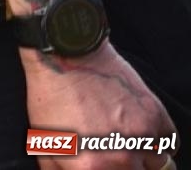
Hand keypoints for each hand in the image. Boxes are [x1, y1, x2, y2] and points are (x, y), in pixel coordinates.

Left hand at [23, 44, 176, 168]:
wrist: (66, 55)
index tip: (105, 165)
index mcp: (90, 168)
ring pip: (158, 164)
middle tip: (114, 152)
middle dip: (127, 167)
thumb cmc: (51, 97)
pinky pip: (169, 143)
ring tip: (124, 139)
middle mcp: (120, 158)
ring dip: (145, 157)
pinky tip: (139, 128)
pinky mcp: (156, 116)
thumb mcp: (45, 141)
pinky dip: (158, 140)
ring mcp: (141, 137)